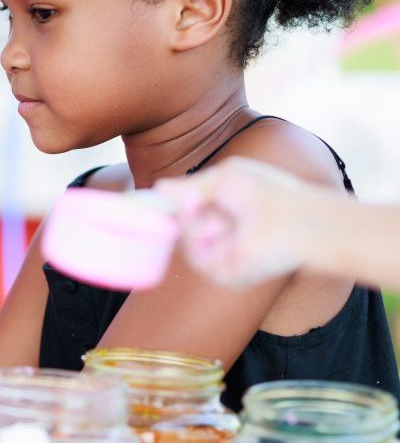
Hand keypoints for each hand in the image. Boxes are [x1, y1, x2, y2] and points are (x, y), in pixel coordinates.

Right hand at [155, 157, 314, 287]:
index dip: (174, 205)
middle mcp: (222, 237)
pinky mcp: (222, 274)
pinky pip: (192, 254)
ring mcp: (221, 256)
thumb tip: (158, 187)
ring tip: (215, 212)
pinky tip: (216, 225)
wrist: (294, 220)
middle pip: (179, 225)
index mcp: (225, 215)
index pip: (188, 212)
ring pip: (183, 239)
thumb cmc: (270, 194)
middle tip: (194, 200)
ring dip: (193, 220)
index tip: (157, 198)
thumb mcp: (225, 177)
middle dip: (183, 209)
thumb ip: (189, 185)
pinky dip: (198, 236)